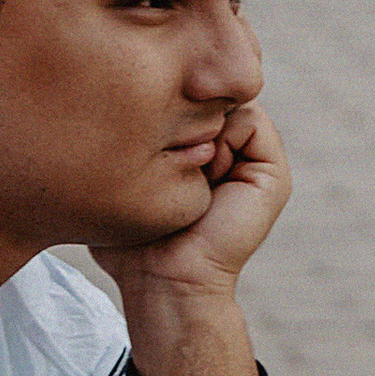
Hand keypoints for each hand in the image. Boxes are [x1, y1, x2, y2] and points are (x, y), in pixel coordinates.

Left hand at [93, 98, 286, 375]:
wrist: (165, 281)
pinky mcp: (271, 172)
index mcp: (199, 154)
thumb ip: (121, 142)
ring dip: (201, 127)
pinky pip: (250, 119)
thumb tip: (103, 102)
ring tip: (186, 165)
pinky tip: (205, 169)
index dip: (162, 107)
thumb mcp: (120, 183)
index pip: (187, 98)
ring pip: (228, 102)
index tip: (140, 145)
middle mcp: (228, 152)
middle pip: (209, 94)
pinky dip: (223, 136)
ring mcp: (253, 160)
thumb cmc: (133, 243)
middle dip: (182, 111)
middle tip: (164, 153)